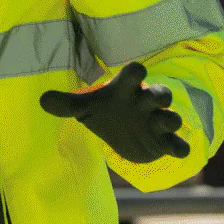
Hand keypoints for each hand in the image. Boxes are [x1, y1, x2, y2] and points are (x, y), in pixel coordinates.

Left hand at [38, 61, 189, 163]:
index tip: (137, 72)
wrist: (122, 133)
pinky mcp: (164, 143)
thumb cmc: (107, 112)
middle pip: (161, 94)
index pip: (135, 74)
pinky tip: (179, 151)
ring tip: (167, 123)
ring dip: (172, 119)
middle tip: (156, 99)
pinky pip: (178, 144)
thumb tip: (42, 100)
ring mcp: (157, 123)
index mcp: (127, 91)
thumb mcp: (86, 108)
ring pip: (172, 117)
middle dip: (161, 95)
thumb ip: (67, 104)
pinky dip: (180, 148)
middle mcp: (145, 104)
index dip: (137, 72)